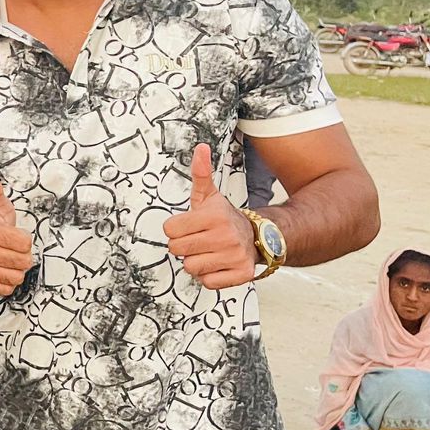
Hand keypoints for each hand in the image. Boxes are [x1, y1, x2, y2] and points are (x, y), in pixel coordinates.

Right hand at [0, 169, 33, 295]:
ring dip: (15, 269)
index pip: (25, 243)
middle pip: (23, 262)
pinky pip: (7, 288)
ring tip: (5, 260)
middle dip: (21, 255)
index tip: (13, 236)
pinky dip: (7, 281)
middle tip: (10, 249)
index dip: (23, 240)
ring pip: (17, 276)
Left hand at [163, 146, 257, 288]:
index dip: (176, 228)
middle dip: (184, 245)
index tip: (190, 225)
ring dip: (197, 261)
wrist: (259, 237)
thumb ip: (201, 173)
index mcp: (214, 216)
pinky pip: (208, 282)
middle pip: (177, 250)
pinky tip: (219, 263)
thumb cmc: (224, 217)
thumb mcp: (210, 196)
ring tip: (209, 251)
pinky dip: (210, 276)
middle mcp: (226, 236)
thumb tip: (200, 147)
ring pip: (191, 267)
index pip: (169, 230)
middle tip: (199, 239)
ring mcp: (235, 256)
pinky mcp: (241, 274)